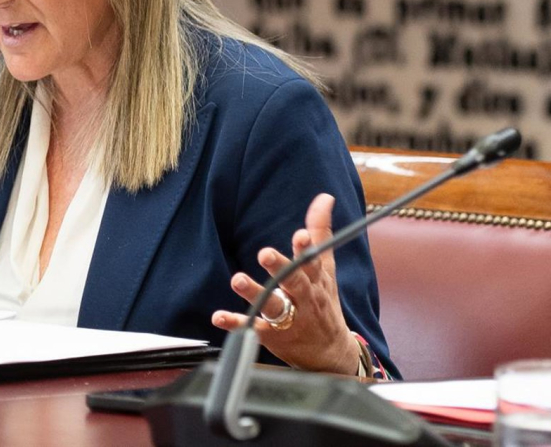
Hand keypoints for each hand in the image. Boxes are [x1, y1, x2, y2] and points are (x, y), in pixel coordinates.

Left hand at [211, 193, 359, 374]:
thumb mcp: (325, 267)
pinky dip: (236, 323)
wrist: (331, 353)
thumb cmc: (324, 301)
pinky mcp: (273, 337)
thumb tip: (324, 197)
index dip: (305, 249)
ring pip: (273, 305)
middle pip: (293, 281)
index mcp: (315, 279)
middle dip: (280, 267)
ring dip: (254, 293)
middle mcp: (304, 298)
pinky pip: (253, 329)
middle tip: (265, 253)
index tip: (299, 235)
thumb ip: (320, 231)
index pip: (312, 261)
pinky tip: (219, 316)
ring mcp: (289, 318)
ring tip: (237, 280)